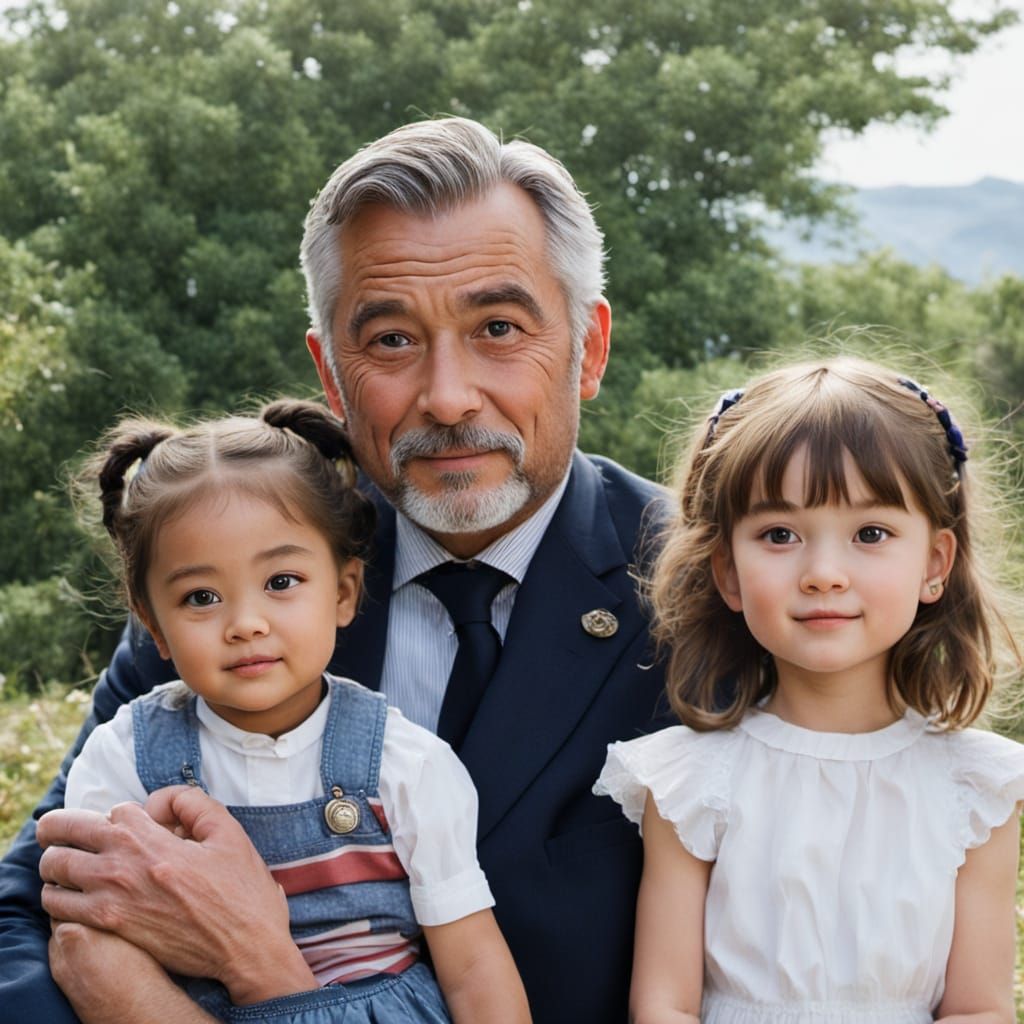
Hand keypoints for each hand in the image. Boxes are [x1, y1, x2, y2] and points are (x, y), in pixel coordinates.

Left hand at [38, 786, 316, 1004]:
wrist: (245, 947)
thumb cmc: (241, 890)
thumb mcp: (229, 832)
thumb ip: (193, 803)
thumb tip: (158, 802)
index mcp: (151, 840)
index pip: (114, 810)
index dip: (129, 812)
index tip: (142, 824)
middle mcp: (122, 867)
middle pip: (65, 831)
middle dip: (59, 825)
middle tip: (58, 829)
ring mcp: (110, 901)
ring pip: (54, 870)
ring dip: (56, 861)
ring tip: (66, 863)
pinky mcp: (108, 929)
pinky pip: (59, 909)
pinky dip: (58, 897)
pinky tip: (73, 896)